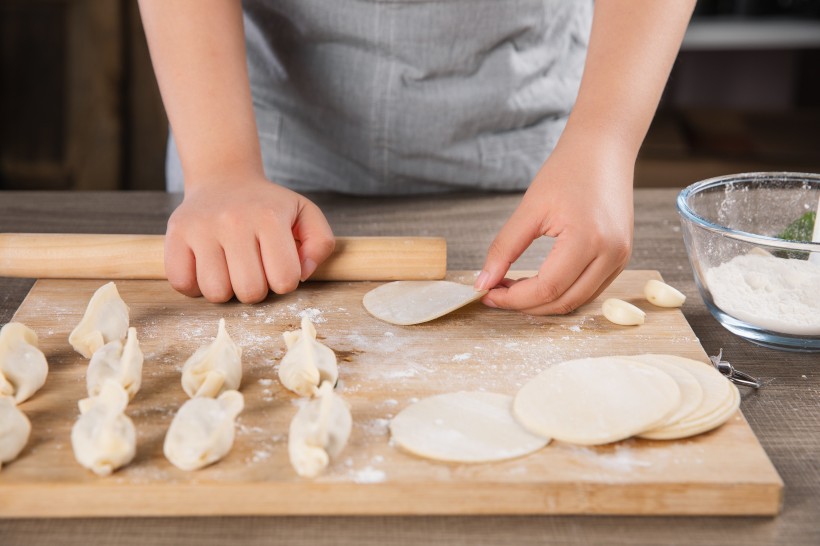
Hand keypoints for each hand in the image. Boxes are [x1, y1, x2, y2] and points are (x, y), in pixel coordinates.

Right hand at [165, 174, 334, 302]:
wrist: (224, 179)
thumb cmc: (268, 206)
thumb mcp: (305, 214)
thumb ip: (320, 244)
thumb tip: (303, 273)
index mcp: (269, 217)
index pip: (285, 280)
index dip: (285, 281)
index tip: (278, 266)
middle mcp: (233, 221)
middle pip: (250, 291)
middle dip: (257, 290)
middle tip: (254, 270)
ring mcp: (200, 228)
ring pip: (215, 292)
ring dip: (226, 290)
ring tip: (231, 270)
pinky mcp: (174, 235)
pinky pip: (182, 284)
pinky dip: (195, 287)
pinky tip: (207, 269)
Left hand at [475, 140, 633, 314]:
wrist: (603, 149)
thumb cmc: (567, 170)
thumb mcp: (529, 208)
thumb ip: (504, 248)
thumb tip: (483, 282)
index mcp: (588, 239)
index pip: (547, 288)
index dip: (513, 299)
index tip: (488, 294)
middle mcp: (611, 254)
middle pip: (563, 302)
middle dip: (525, 305)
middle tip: (496, 294)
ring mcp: (620, 258)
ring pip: (577, 301)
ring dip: (543, 302)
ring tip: (514, 288)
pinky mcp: (621, 257)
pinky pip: (589, 290)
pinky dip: (562, 293)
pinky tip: (538, 282)